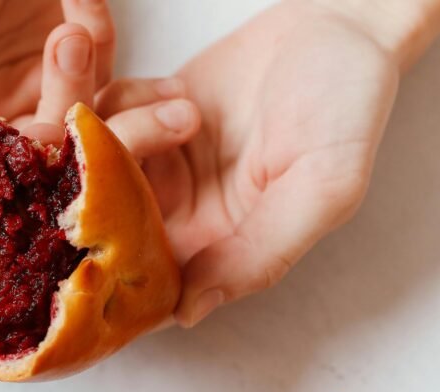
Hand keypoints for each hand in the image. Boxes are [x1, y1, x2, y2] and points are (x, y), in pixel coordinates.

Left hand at [100, 0, 439, 326]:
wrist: (337, 31)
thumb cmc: (344, 112)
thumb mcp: (321, 190)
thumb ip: (258, 254)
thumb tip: (188, 313)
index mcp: (215, 247)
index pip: (148, 284)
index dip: (113, 272)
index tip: (98, 246)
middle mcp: (180, 212)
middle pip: (105, 225)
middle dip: (98, 195)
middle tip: (125, 158)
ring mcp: (160, 164)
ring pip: (95, 169)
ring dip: (121, 134)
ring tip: (184, 111)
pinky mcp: (149, 118)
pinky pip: (104, 118)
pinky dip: (124, 100)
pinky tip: (175, 89)